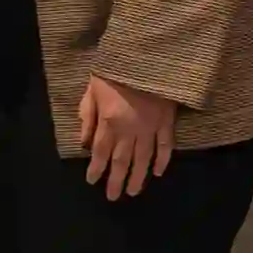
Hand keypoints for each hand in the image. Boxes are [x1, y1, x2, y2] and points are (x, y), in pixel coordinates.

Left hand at [74, 74, 173, 201]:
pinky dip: (163, 160)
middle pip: (122, 161)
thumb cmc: (116, 69)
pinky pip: (166, 145)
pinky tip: (158, 172)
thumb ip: (88, 115)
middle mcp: (130, 130)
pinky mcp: (167, 122)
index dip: (96, 168)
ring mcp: (151, 128)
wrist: (148, 55)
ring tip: (133, 192)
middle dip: (116, 180)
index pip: (101, 152)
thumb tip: (84, 142)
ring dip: (138, 176)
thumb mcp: (93, 89)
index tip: (92, 181)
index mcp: (110, 121)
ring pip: (144, 158)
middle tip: (114, 197)